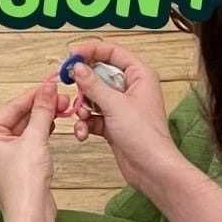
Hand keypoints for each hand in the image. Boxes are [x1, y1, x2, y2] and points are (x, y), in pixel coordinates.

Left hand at [0, 76, 67, 221]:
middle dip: (41, 106)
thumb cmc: (23, 185)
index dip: (33, 94)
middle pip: (19, 115)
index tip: (50, 84)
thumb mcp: (35, 139)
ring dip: (44, 117)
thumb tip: (47, 89)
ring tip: (62, 107)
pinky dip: (43, 130)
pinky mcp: (19, 164)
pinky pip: (31, 139)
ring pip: (26, 127)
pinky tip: (54, 123)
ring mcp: (5, 155)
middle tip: (60, 97)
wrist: (31, 215)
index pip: (12, 106)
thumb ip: (42, 111)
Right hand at [64, 41, 183, 194]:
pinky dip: (87, 123)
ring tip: (84, 118)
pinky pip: (94, 116)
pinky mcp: (114, 124)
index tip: (71, 56)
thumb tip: (77, 67)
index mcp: (139, 75)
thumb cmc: (144, 135)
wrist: (152, 169)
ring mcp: (122, 107)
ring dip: (84, 108)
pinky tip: (83, 133)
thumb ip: (93, 84)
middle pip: (100, 75)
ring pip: (94, 97)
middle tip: (70, 87)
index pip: (113, 52)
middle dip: (84, 85)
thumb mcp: (115, 105)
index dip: (91, 51)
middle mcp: (131, 88)